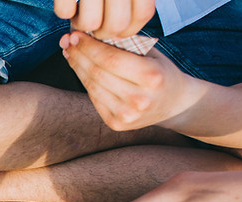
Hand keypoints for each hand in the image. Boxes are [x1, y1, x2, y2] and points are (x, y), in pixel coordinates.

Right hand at [54, 0, 154, 38]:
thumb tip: (125, 28)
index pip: (141, 16)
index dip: (128, 28)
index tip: (116, 26)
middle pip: (116, 25)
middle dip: (103, 31)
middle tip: (96, 21)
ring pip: (90, 23)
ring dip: (82, 23)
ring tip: (81, 11)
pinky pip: (64, 12)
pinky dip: (64, 11)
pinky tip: (69, 2)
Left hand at [61, 31, 202, 130]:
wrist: (174, 104)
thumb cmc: (160, 72)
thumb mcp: (150, 54)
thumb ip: (123, 46)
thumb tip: (86, 37)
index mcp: (152, 77)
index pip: (110, 59)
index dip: (89, 47)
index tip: (75, 36)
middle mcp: (139, 99)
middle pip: (98, 73)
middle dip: (79, 56)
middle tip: (67, 43)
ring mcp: (127, 115)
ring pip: (92, 87)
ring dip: (77, 68)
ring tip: (70, 54)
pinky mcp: (117, 124)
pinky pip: (94, 99)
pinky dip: (85, 83)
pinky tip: (80, 70)